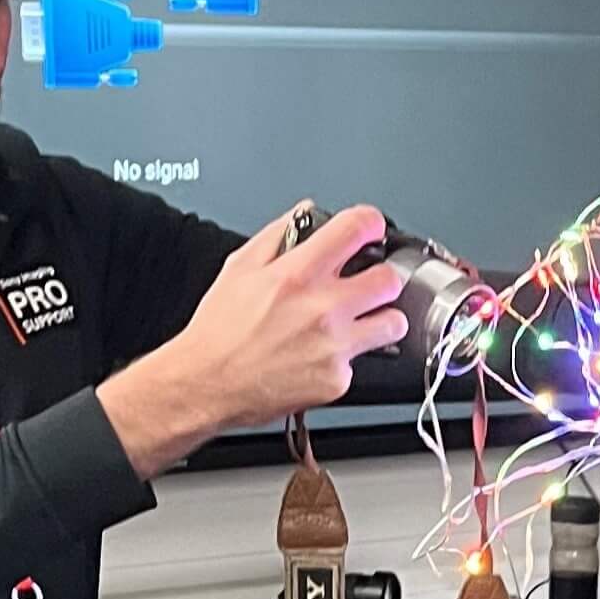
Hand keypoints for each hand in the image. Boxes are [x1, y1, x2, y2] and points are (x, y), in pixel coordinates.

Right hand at [101, 205, 407, 476]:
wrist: (205, 384)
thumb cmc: (218, 331)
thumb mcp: (239, 268)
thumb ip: (277, 235)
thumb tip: (304, 214)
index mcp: (298, 274)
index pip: (357, 229)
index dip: (372, 224)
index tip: (372, 230)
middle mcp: (323, 308)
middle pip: (390, 279)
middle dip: (384, 277)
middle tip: (371, 283)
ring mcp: (335, 346)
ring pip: (393, 323)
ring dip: (383, 319)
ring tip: (363, 321)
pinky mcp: (337, 380)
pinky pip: (360, 363)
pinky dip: (346, 359)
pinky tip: (322, 356)